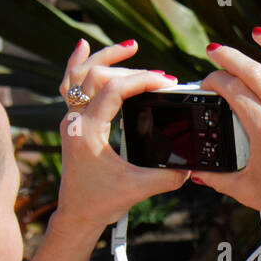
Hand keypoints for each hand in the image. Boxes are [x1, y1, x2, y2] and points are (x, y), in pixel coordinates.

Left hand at [54, 38, 189, 229]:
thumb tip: (190, 166)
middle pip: (98, 76)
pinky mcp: (74, 122)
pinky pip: (70, 84)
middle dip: (132, 71)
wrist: (77, 214)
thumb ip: (166, 177)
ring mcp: (71, 118)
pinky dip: (77, 64)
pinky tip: (83, 46)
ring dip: (105, 57)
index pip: (114, 91)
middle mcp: (75, 119)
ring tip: (130, 47)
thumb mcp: (138, 189)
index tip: (166, 82)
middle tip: (162, 78)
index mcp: (87, 130)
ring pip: (80, 75)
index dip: (142, 81)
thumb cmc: (100, 202)